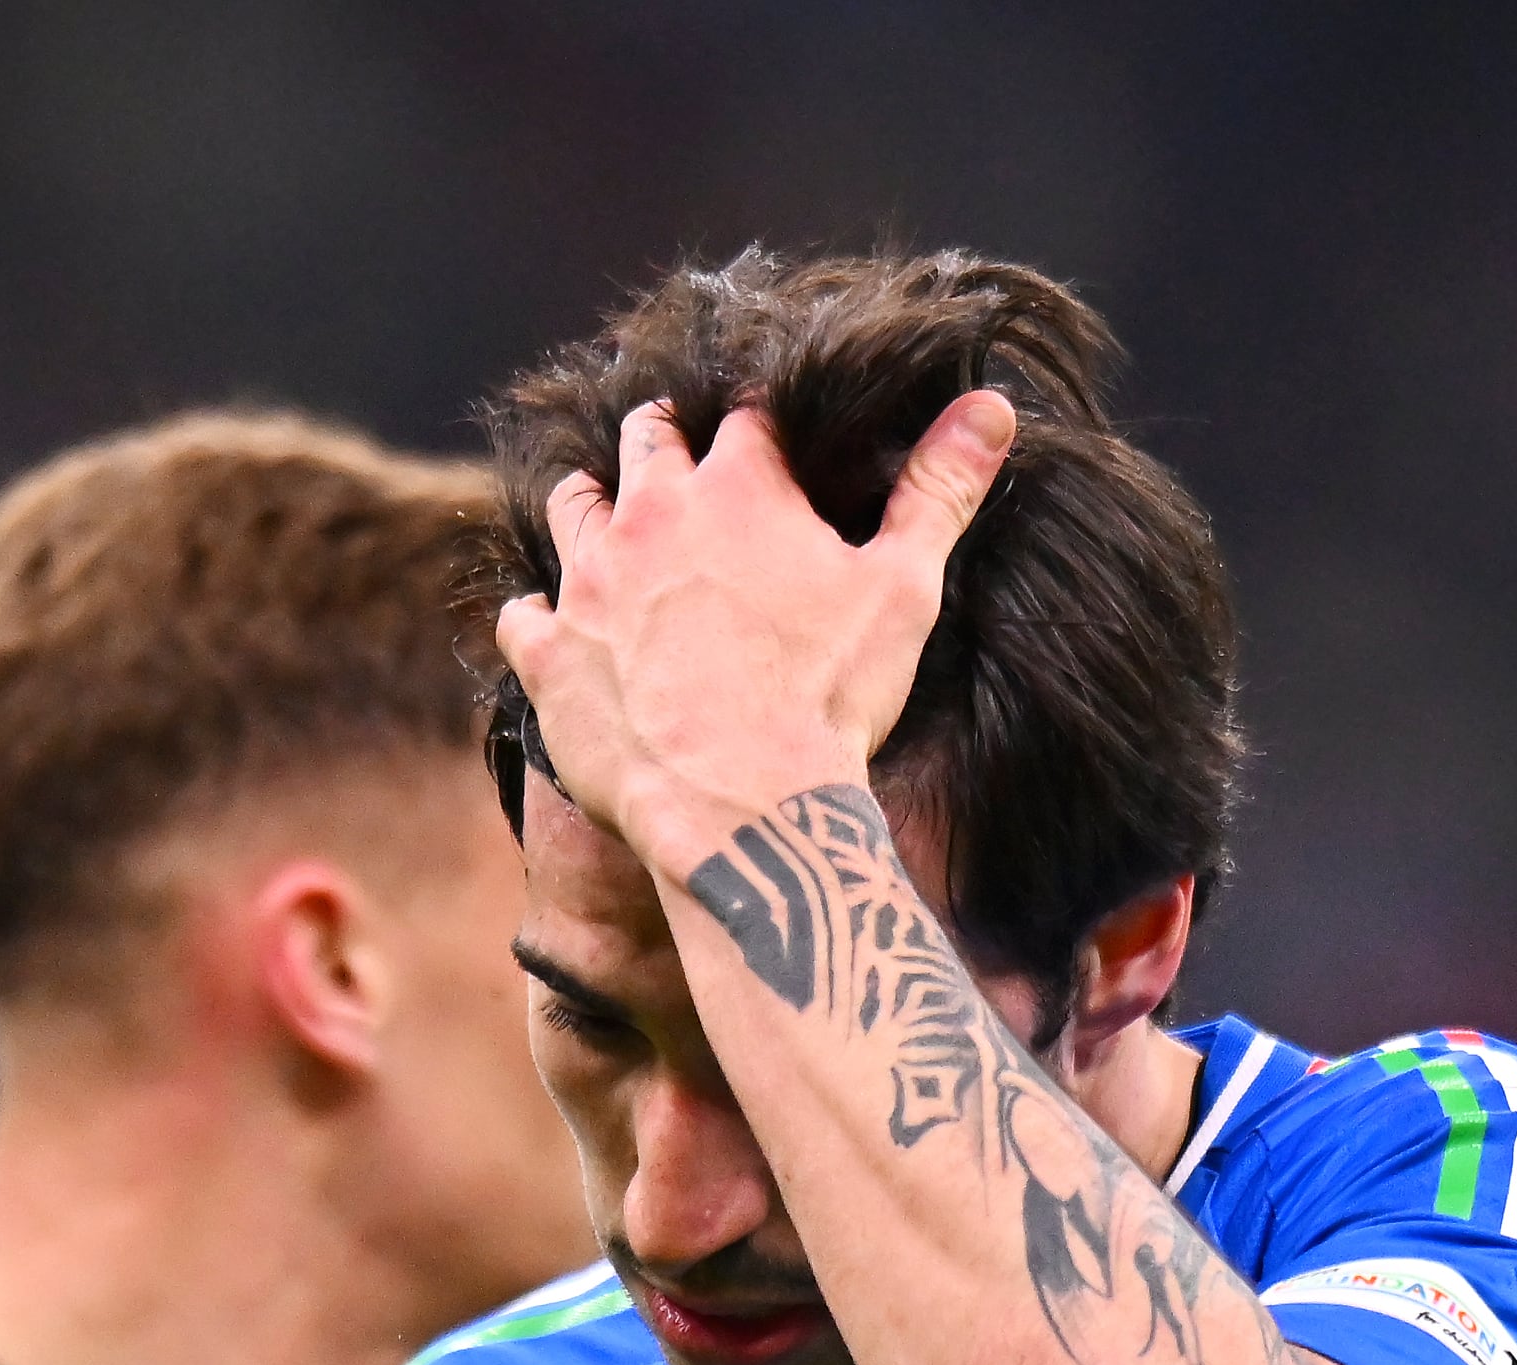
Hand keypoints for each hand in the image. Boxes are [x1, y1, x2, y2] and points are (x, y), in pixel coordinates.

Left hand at [493, 389, 1015, 877]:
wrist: (744, 807)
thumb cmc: (831, 700)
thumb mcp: (904, 589)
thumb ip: (940, 491)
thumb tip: (992, 406)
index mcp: (739, 485)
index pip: (746, 415)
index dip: (759, 422)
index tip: (767, 436)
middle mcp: (651, 514)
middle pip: (648, 440)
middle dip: (667, 440)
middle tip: (685, 459)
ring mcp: (589, 581)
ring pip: (572, 506)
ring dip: (594, 505)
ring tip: (614, 523)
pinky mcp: (548, 653)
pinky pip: (524, 613)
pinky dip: (540, 613)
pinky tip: (557, 624)